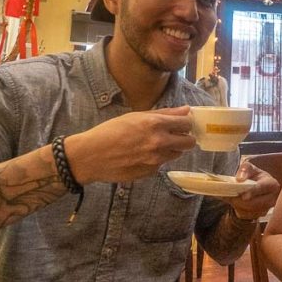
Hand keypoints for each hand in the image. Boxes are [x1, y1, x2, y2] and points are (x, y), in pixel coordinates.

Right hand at [65, 106, 194, 184]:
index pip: (186, 123)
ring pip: (177, 154)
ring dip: (172, 149)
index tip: (182, 123)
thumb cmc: (110, 131)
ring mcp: (156, 160)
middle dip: (185, 137)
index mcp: (155, 124)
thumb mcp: (135, 116)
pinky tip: (142, 155)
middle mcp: (159, 142)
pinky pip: (162, 163)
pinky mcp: (151, 172)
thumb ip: (164, 113)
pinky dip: (158, 159)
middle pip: (189, 142)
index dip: (186, 122)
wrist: (91, 156)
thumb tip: (186, 110)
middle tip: (175, 135)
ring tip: (154, 144)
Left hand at [226, 159, 279, 219]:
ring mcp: (266, 209)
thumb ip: (245, 169)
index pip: (262, 188)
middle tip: (229, 195)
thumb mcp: (249, 168)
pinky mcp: (258, 216)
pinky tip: (235, 201)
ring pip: (248, 210)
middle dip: (240, 200)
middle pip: (254, 203)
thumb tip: (240, 179)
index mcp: (272, 184)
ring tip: (231, 196)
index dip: (253, 192)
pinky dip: (237, 209)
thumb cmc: (253, 176)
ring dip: (237, 204)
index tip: (244, 195)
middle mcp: (272, 199)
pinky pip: (245, 215)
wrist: (254, 186)